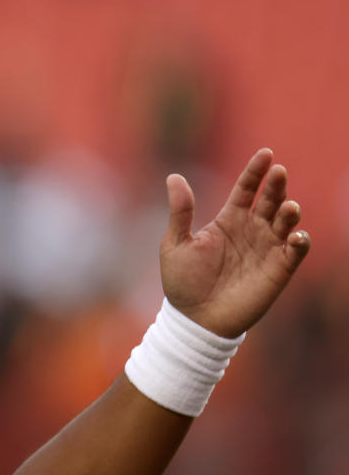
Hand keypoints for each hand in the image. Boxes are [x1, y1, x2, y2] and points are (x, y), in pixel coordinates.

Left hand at [159, 148, 309, 336]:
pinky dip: (300, 241)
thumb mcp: (176, 244)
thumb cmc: (183, 283)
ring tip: (287, 207)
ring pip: (286, 222)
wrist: (194, 320)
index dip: (256, 171)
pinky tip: (295, 237)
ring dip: (290, 211)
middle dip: (276, 185)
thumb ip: (180, 211)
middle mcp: (251, 230)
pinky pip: (296, 251)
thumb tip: (174, 176)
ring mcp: (266, 248)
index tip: (265, 154)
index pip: (246, 189)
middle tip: (278, 173)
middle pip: (269, 200)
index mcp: (228, 220)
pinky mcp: (278, 270)